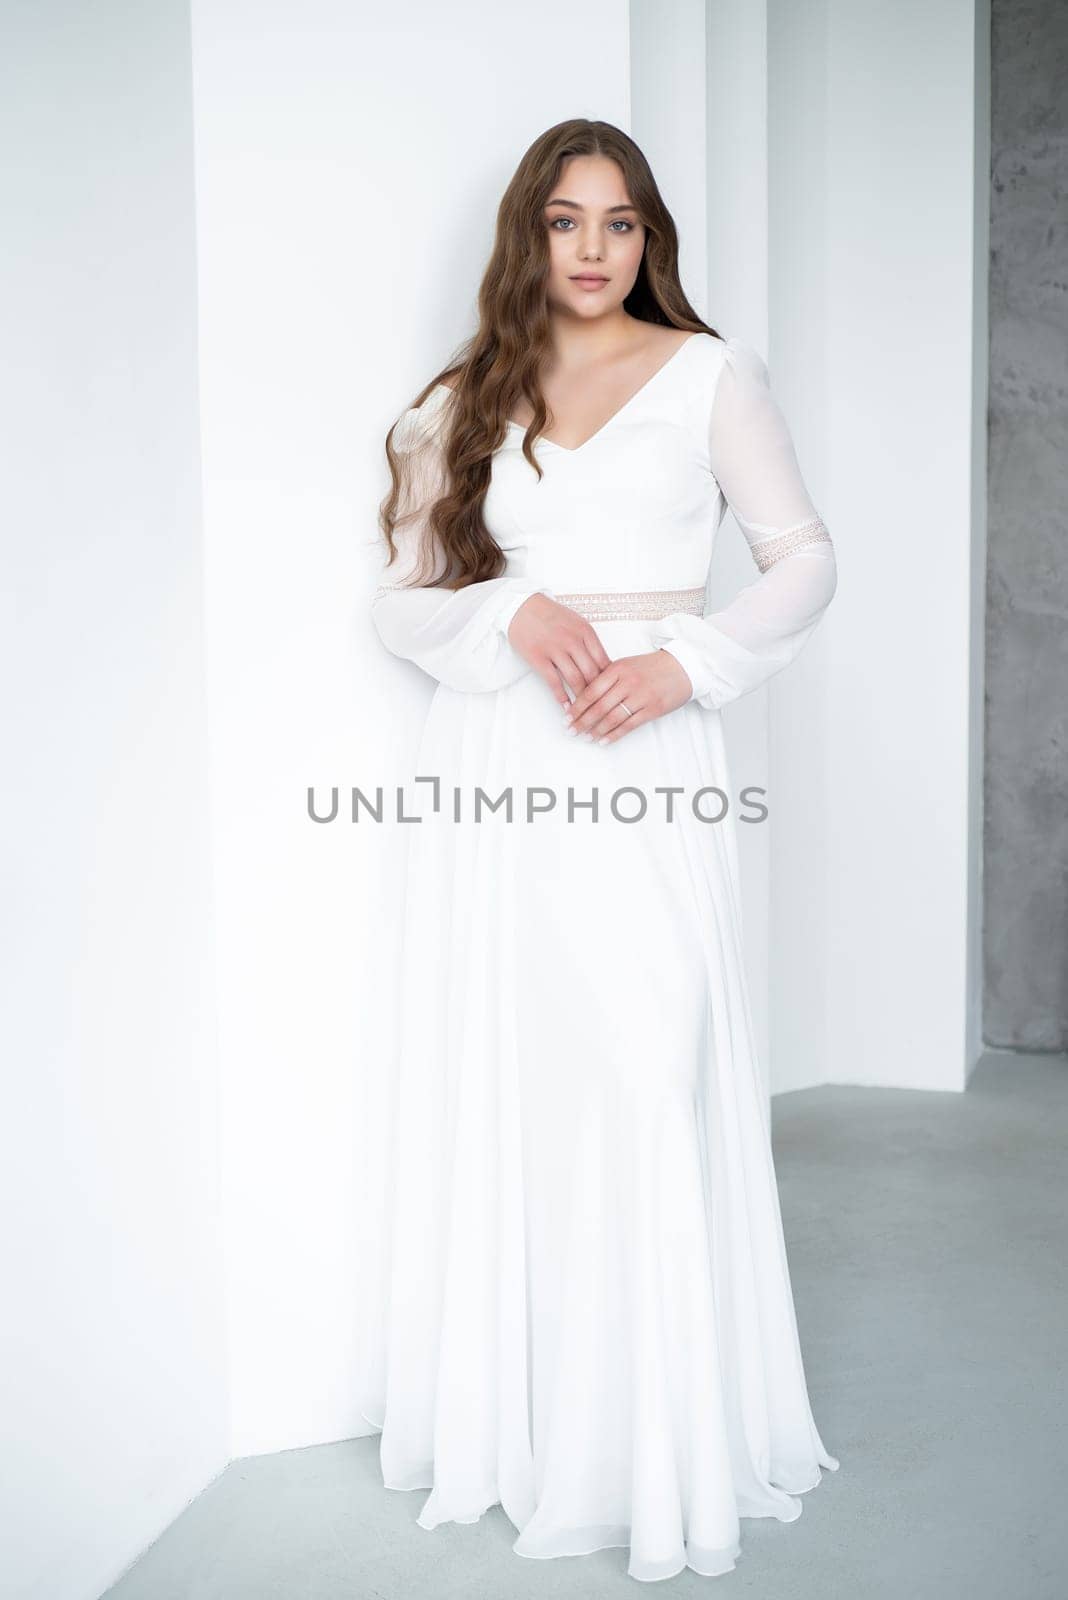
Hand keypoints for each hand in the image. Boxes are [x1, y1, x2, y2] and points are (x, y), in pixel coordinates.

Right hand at [507, 594, 613, 708]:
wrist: (522, 607)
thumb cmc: (550, 615)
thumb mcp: (576, 622)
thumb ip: (589, 641)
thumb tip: (603, 664)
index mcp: (585, 632)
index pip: (604, 661)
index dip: (609, 680)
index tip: (610, 692)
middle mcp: (572, 640)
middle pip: (591, 673)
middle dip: (598, 693)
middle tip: (600, 707)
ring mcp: (555, 649)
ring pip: (575, 679)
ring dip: (580, 699)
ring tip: (584, 711)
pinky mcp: (538, 657)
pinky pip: (554, 682)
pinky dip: (562, 697)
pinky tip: (566, 707)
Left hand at [562, 649, 692, 742]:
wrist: (682, 667)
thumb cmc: (651, 667)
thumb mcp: (626, 664)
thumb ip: (607, 677)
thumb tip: (584, 694)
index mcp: (617, 669)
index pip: (591, 690)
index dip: (577, 706)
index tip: (567, 717)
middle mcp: (627, 682)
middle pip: (598, 706)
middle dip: (582, 721)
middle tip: (571, 730)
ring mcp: (640, 696)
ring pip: (612, 718)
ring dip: (596, 730)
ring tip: (586, 737)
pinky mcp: (652, 709)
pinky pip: (628, 725)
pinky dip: (614, 735)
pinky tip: (603, 740)